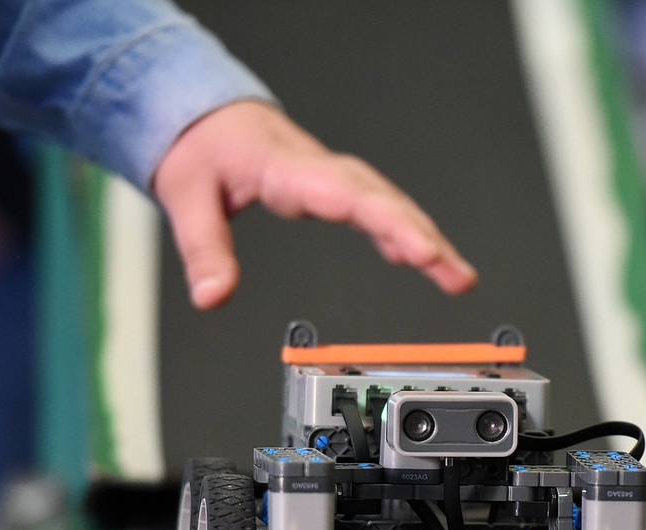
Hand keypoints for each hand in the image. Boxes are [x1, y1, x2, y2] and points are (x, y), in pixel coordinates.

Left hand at [152, 100, 477, 308]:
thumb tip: (212, 297)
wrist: (207, 117)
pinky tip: (416, 256)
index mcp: (290, 169)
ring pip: (389, 204)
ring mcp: (333, 178)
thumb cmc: (202, 149)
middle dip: (425, 238)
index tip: (421, 252)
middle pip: (384, 202)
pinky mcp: (335, 189)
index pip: (349, 197)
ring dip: (425, 238)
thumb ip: (203, 249)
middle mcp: (322, 171)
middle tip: (458, 278)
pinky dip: (402, 232)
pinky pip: (377, 208)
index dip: (390, 224)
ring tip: (457, 276)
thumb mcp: (186, 197)